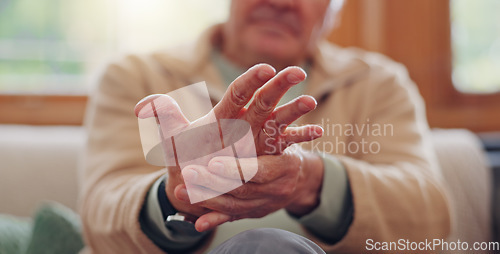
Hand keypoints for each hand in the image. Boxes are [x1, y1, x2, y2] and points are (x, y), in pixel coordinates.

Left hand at [134, 64, 322, 217]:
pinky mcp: (270, 152)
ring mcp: (260, 135)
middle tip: (297, 72)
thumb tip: (143, 106)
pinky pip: (288, 143)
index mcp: (225, 114)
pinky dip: (301, 137)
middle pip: (263, 98)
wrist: (204, 180)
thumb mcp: (176, 141)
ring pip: (280, 118)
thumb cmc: (189, 156)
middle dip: (279, 84)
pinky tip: (317, 133)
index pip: (238, 91)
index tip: (265, 69)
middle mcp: (245, 120)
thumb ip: (165, 120)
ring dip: (295, 110)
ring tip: (310, 101)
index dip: (250, 80)